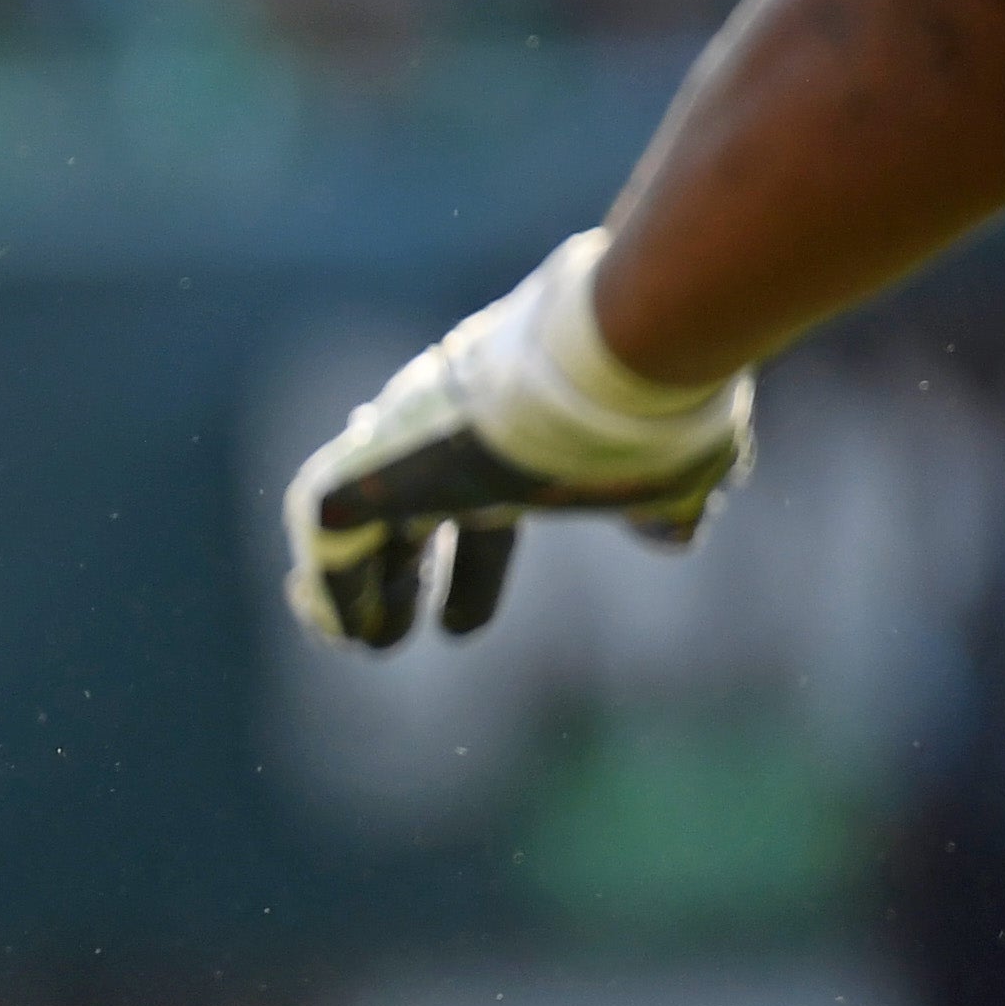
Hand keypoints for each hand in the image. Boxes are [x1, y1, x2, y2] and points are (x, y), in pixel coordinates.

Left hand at [281, 228, 752, 648]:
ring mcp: (398, 450)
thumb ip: (667, 501)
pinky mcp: (362, 473)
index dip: (470, 569)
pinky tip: (349, 632)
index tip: (458, 627)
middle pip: (409, 518)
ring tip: (357, 642)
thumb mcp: (673, 464)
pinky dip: (335, 589)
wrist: (603, 363)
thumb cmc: (648, 412)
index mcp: (511, 435)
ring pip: (352, 525)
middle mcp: (446, 434)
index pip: (477, 506)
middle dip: (403, 575)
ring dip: (350, 589)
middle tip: (400, 633)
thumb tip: (676, 536)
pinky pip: (328, 538)